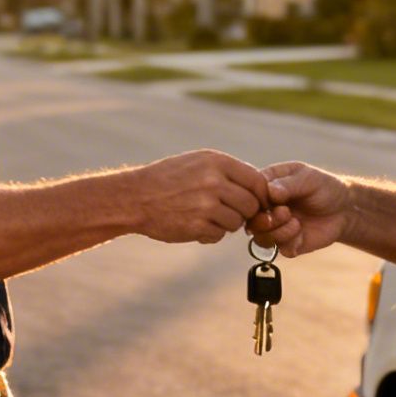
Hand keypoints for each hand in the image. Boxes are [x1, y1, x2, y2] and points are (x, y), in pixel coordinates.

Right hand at [133, 149, 267, 243]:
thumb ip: (227, 173)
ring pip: (237, 222)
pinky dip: (211, 234)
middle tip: (228, 212)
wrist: (135, 197)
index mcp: (216, 161)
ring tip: (208, 217)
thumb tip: (260, 190)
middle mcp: (214, 181)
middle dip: (244, 212)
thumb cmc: (168, 179)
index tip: (255, 202)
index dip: (260, 195)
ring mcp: (205, 204)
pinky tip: (196, 226)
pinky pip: (219, 235)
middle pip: (251, 204)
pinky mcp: (196, 226)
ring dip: (227, 224)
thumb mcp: (197, 163)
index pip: (257, 180)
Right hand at [246, 161, 352, 256]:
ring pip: (261, 238)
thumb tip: (270, 192)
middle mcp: (267, 209)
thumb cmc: (325, 187)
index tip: (276, 198)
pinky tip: (300, 232)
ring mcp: (276, 227)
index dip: (256, 200)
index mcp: (266, 187)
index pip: (248, 194)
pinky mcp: (288, 243)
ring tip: (296, 222)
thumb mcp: (308, 178)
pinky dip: (288, 242)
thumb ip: (288, 184)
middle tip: (286, 212)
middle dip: (265, 219)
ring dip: (278, 231)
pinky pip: (279, 249)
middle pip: (250, 220)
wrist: (345, 208)